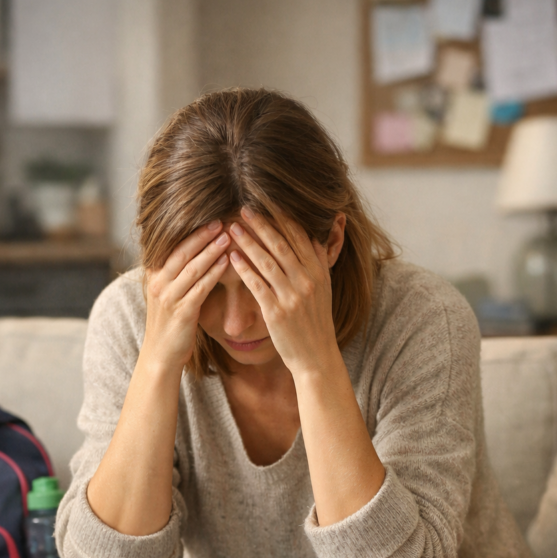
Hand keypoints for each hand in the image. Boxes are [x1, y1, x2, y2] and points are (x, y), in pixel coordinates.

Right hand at [143, 221, 230, 371]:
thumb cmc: (169, 324)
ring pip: (192, 267)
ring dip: (211, 250)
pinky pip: (200, 288)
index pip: (172, 247)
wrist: (160, 355)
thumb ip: (176, 274)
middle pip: (182, 252)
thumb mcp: (167, 294)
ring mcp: (169, 298)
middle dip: (201, 235)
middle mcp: (159, 283)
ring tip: (227, 236)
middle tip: (219, 220)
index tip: (208, 217)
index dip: (190, 232)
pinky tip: (227, 263)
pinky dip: (214, 273)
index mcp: (154, 276)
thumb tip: (193, 254)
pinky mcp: (182, 312)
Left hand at [228, 208, 340, 377]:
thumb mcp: (324, 289)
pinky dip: (244, 269)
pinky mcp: (277, 313)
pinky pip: (257, 285)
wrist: (316, 356)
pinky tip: (232, 257)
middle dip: (262, 224)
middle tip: (244, 207)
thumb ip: (319, 261)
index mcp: (319, 272)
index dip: (282, 217)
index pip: (299, 237)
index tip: (266, 201)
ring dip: (248, 242)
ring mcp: (292, 297)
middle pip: (282, 244)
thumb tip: (319, 233)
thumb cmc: (316, 322)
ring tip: (232, 227)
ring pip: (267, 262)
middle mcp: (307, 281)